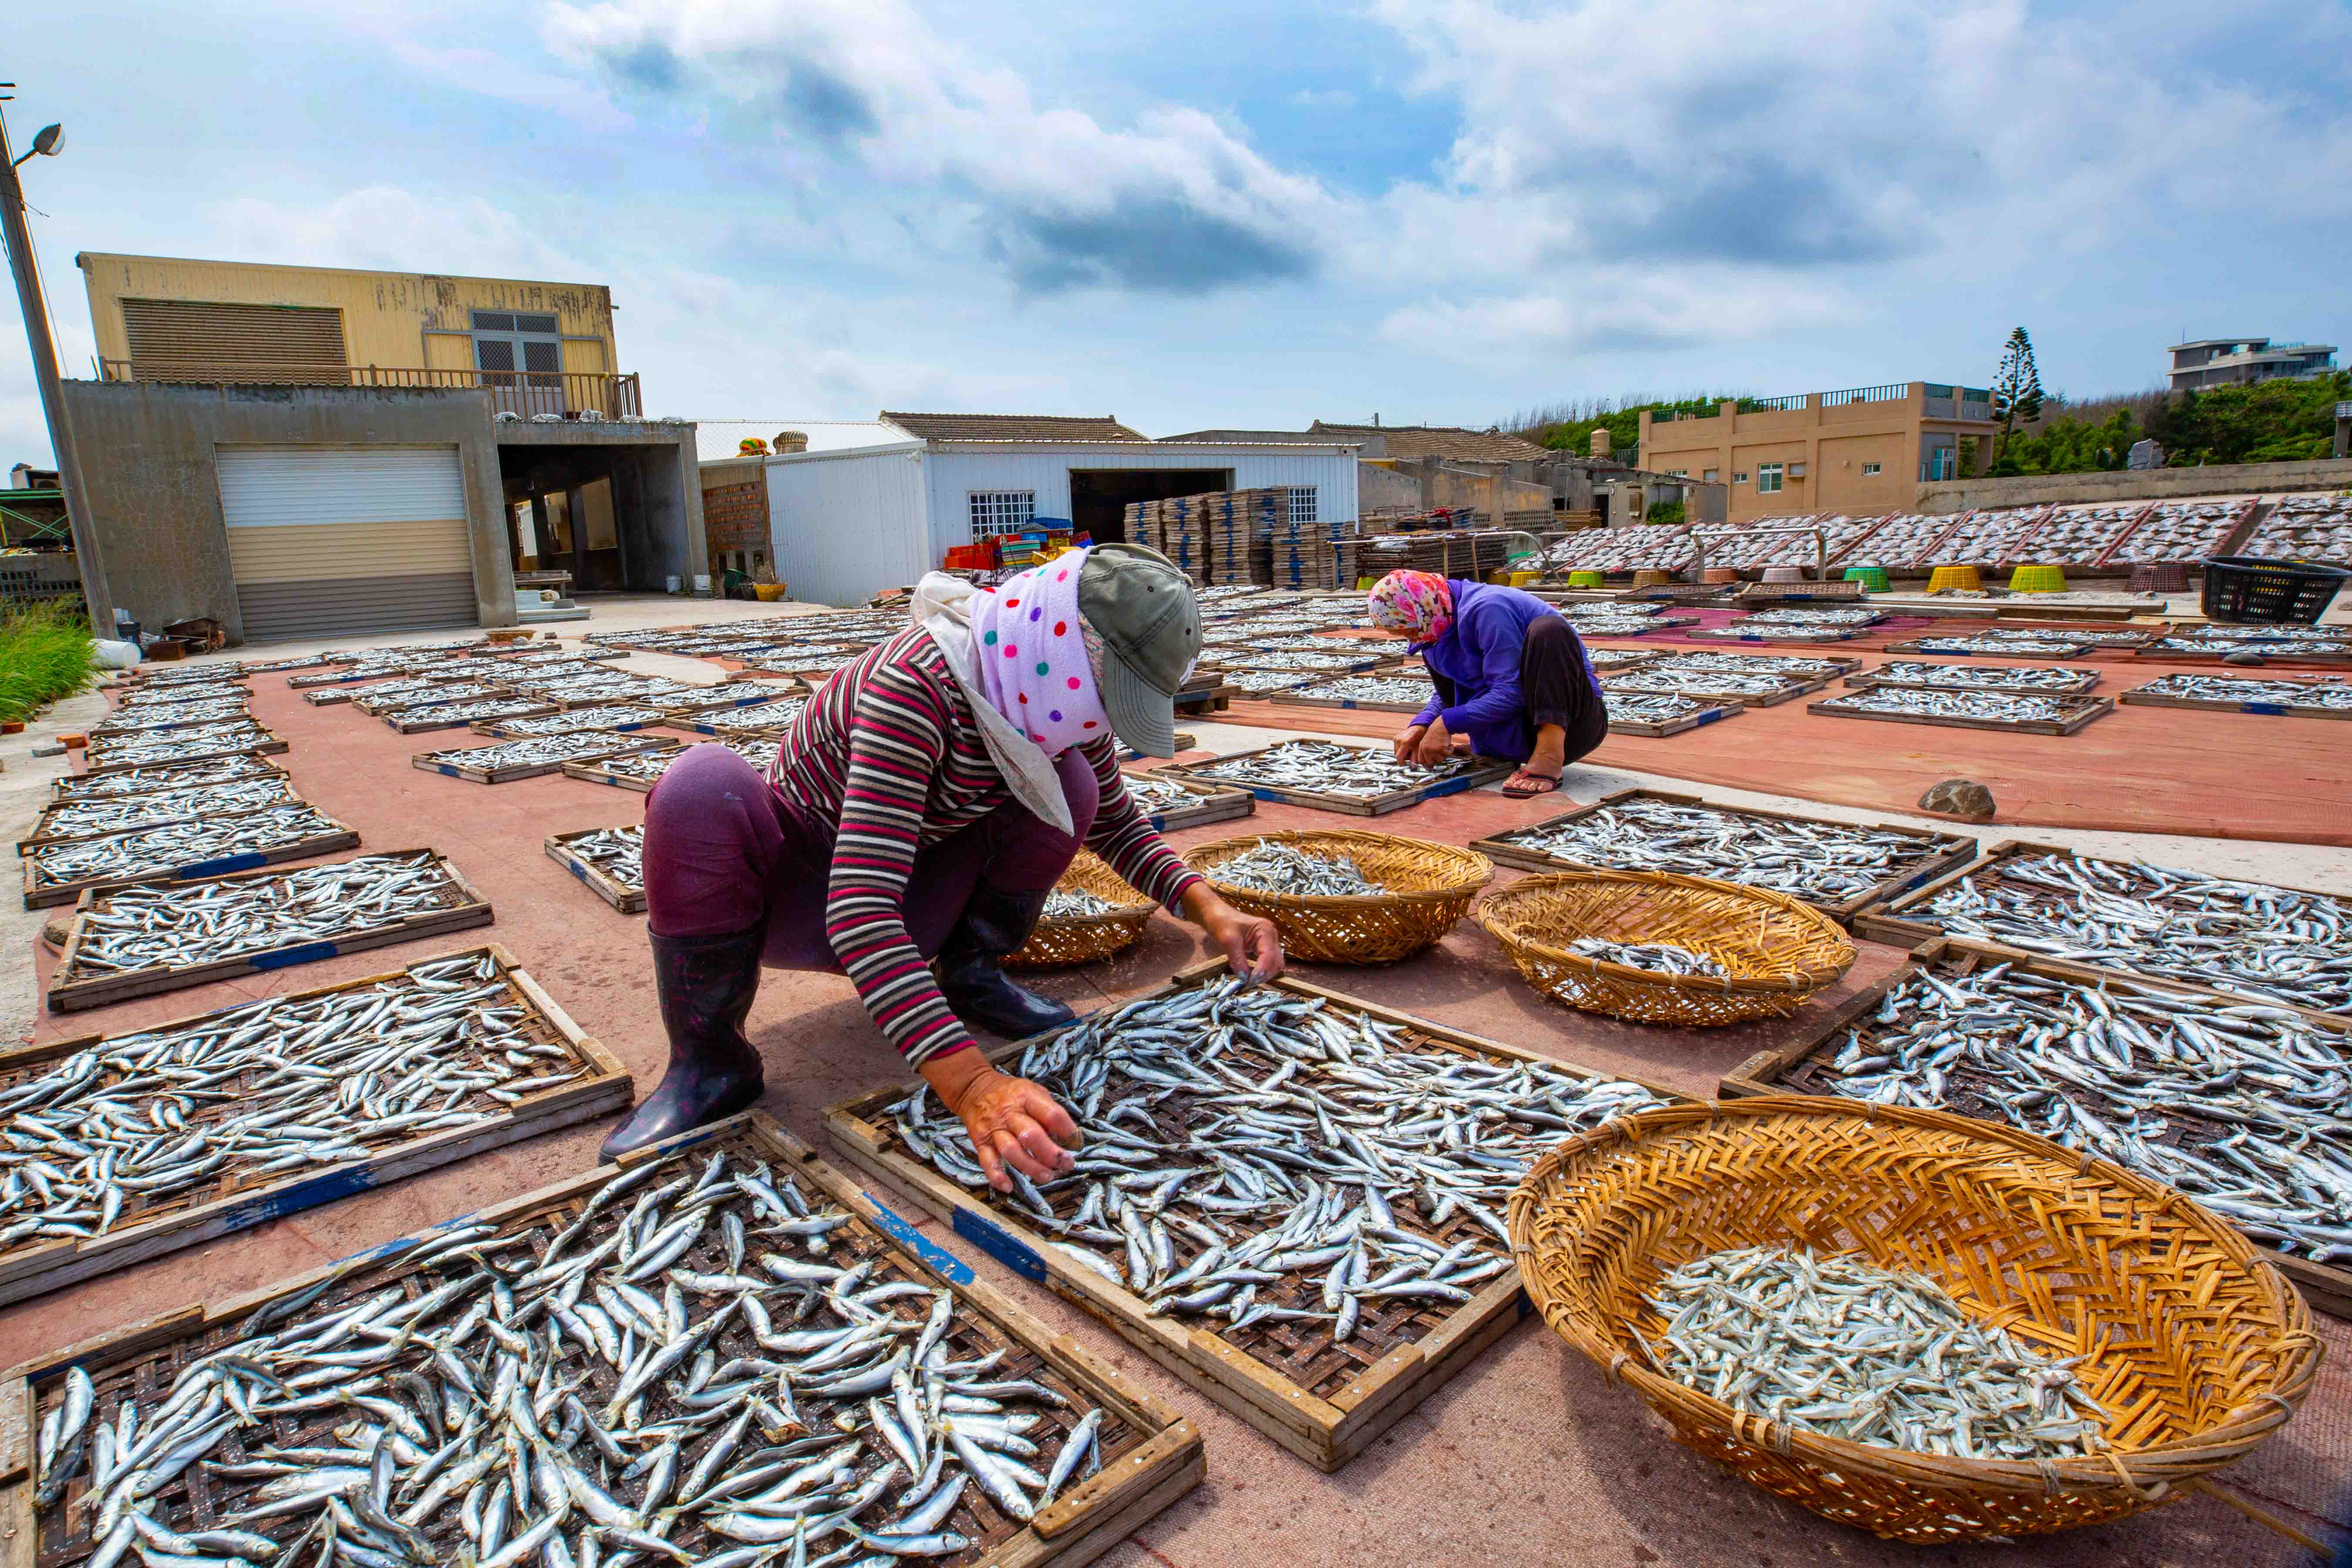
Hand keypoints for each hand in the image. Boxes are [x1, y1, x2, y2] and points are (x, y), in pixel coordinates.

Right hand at [921, 1052, 1079, 1191]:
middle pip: (1031, 1136)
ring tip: (1047, 1177)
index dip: (1068, 1131)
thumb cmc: (1011, 1093)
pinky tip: (1009, 1187)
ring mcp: (993, 1129)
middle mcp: (1009, 1113)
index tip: (1076, 1143)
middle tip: (1065, 1165)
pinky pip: (987, 1161)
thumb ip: (1049, 1111)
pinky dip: (997, 1176)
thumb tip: (1067, 1138)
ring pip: (1012, 1151)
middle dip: (1051, 1154)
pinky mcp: (980, 1141)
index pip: (1051, 1114)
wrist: (974, 1088)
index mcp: (1026, 1097)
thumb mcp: (1033, 1091)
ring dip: (1031, 1167)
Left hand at [1182, 886, 1284, 979]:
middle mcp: (1270, 935)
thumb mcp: (1228, 941)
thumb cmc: (1221, 922)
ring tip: (1249, 980)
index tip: (1250, 981)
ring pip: (1274, 964)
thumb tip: (1244, 978)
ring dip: (1264, 974)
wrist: (1214, 914)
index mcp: (1265, 929)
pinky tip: (1250, 974)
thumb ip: (1238, 959)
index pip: (1269, 955)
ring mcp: (1268, 941)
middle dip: (1265, 974)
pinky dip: (1261, 970)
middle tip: (1249, 983)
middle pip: (1276, 961)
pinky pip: (1267, 962)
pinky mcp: (1262, 946)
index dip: (1262, 971)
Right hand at [1392, 723, 1425, 762]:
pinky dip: (1400, 749)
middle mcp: (1399, 740)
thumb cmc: (1421, 737)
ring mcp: (1396, 738)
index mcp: (1405, 743)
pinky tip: (1407, 747)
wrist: (1419, 727)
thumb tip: (1412, 766)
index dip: (1401, 763)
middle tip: (1410, 756)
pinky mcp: (1395, 737)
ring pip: (1396, 751)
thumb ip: (1415, 758)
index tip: (1404, 765)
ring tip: (1409, 750)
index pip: (1399, 757)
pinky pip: (1396, 747)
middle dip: (1403, 758)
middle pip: (1397, 755)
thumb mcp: (1419, 749)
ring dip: (1401, 753)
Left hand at [1413, 716, 1452, 766]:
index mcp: (1422, 747)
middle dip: (1437, 759)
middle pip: (1431, 763)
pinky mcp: (1440, 748)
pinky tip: (1449, 744)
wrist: (1443, 725)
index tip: (1431, 764)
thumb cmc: (1438, 733)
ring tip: (1445, 746)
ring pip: (1440, 760)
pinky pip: (1447, 754)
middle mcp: (1426, 749)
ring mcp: (1432, 749)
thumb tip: (1429, 765)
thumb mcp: (1428, 742)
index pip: (1421, 761)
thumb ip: (1427, 751)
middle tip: (1441, 752)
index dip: (1426, 764)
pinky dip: (1450, 750)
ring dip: (1445, 754)